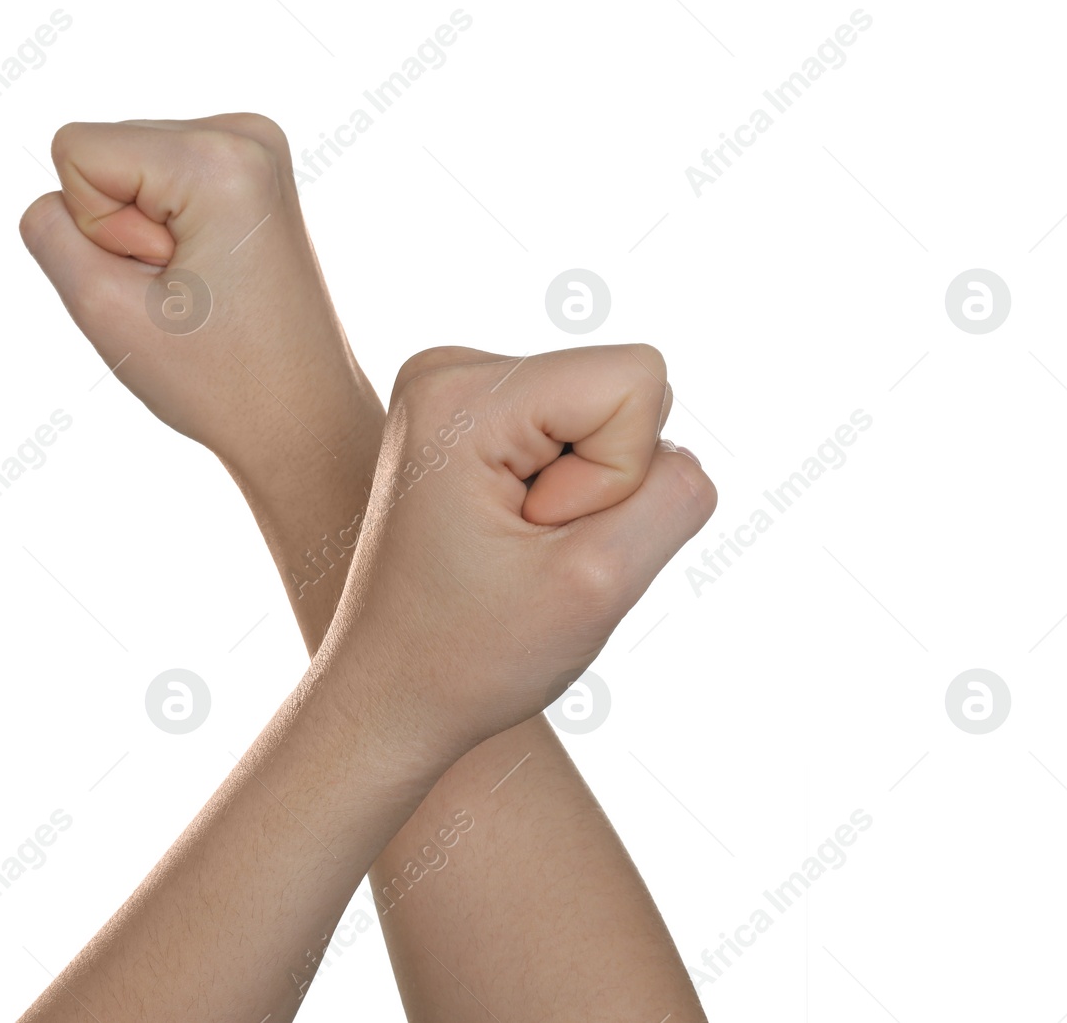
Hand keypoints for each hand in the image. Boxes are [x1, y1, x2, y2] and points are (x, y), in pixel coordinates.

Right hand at [19, 113, 381, 470]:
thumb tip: (58, 189)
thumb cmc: (218, 380)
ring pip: (129, 169)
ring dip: (146, 235)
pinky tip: (211, 275)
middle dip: (124, 231)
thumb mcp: (103, 309)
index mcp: (217, 157)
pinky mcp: (254, 171)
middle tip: (186, 292)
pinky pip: (160, 181)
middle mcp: (245, 134)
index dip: (96, 229)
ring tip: (201, 288)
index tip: (162, 279)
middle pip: (105, 154)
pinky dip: (168, 231)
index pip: (76, 152)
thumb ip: (48, 231)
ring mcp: (256, 147)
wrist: (304, 417)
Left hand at [318, 345, 716, 747]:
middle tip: (524, 550)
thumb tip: (679, 452)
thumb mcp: (597, 582)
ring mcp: (455, 393)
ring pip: (605, 421)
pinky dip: (564, 498)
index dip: (619, 475)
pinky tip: (509, 542)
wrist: (388, 696)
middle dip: (602, 484)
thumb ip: (673, 496)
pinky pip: (577, 440)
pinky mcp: (469, 423)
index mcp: (464, 393)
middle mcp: (451, 371)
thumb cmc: (470, 655)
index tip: (541, 535)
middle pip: (621, 393)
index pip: (636, 379)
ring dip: (584, 498)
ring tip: (513, 550)